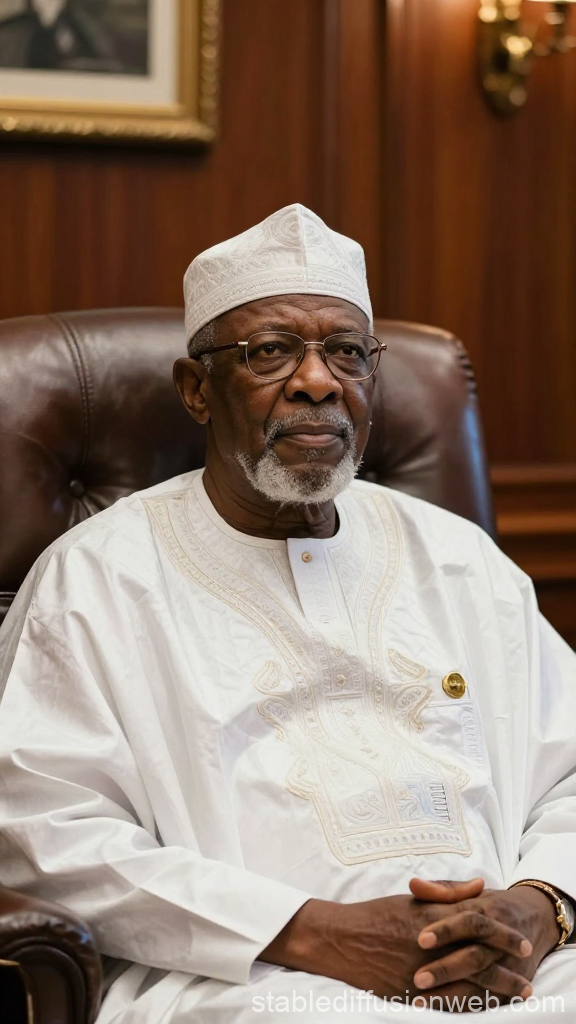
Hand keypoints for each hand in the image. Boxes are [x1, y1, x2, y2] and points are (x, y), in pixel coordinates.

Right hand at [261, 877, 509, 1001]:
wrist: (341, 939)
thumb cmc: (377, 914)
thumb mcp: (413, 897)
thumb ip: (448, 892)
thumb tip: (480, 885)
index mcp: (431, 918)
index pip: (477, 925)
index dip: (502, 934)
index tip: (520, 941)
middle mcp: (430, 946)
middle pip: (478, 958)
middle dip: (506, 968)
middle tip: (526, 976)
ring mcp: (420, 971)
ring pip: (466, 983)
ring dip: (494, 990)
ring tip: (514, 994)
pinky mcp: (410, 992)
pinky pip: (445, 1002)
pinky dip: (468, 1004)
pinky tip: (482, 1006)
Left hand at [411, 879, 559, 1007]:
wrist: (539, 917)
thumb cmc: (493, 904)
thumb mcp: (471, 893)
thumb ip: (441, 890)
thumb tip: (413, 885)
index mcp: (487, 912)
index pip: (467, 921)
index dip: (445, 931)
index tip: (420, 940)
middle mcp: (499, 940)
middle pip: (475, 956)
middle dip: (446, 969)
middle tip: (418, 979)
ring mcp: (509, 965)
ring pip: (482, 984)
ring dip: (453, 995)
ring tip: (422, 1001)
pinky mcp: (513, 983)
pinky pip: (491, 1000)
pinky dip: (469, 1007)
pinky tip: (444, 1012)